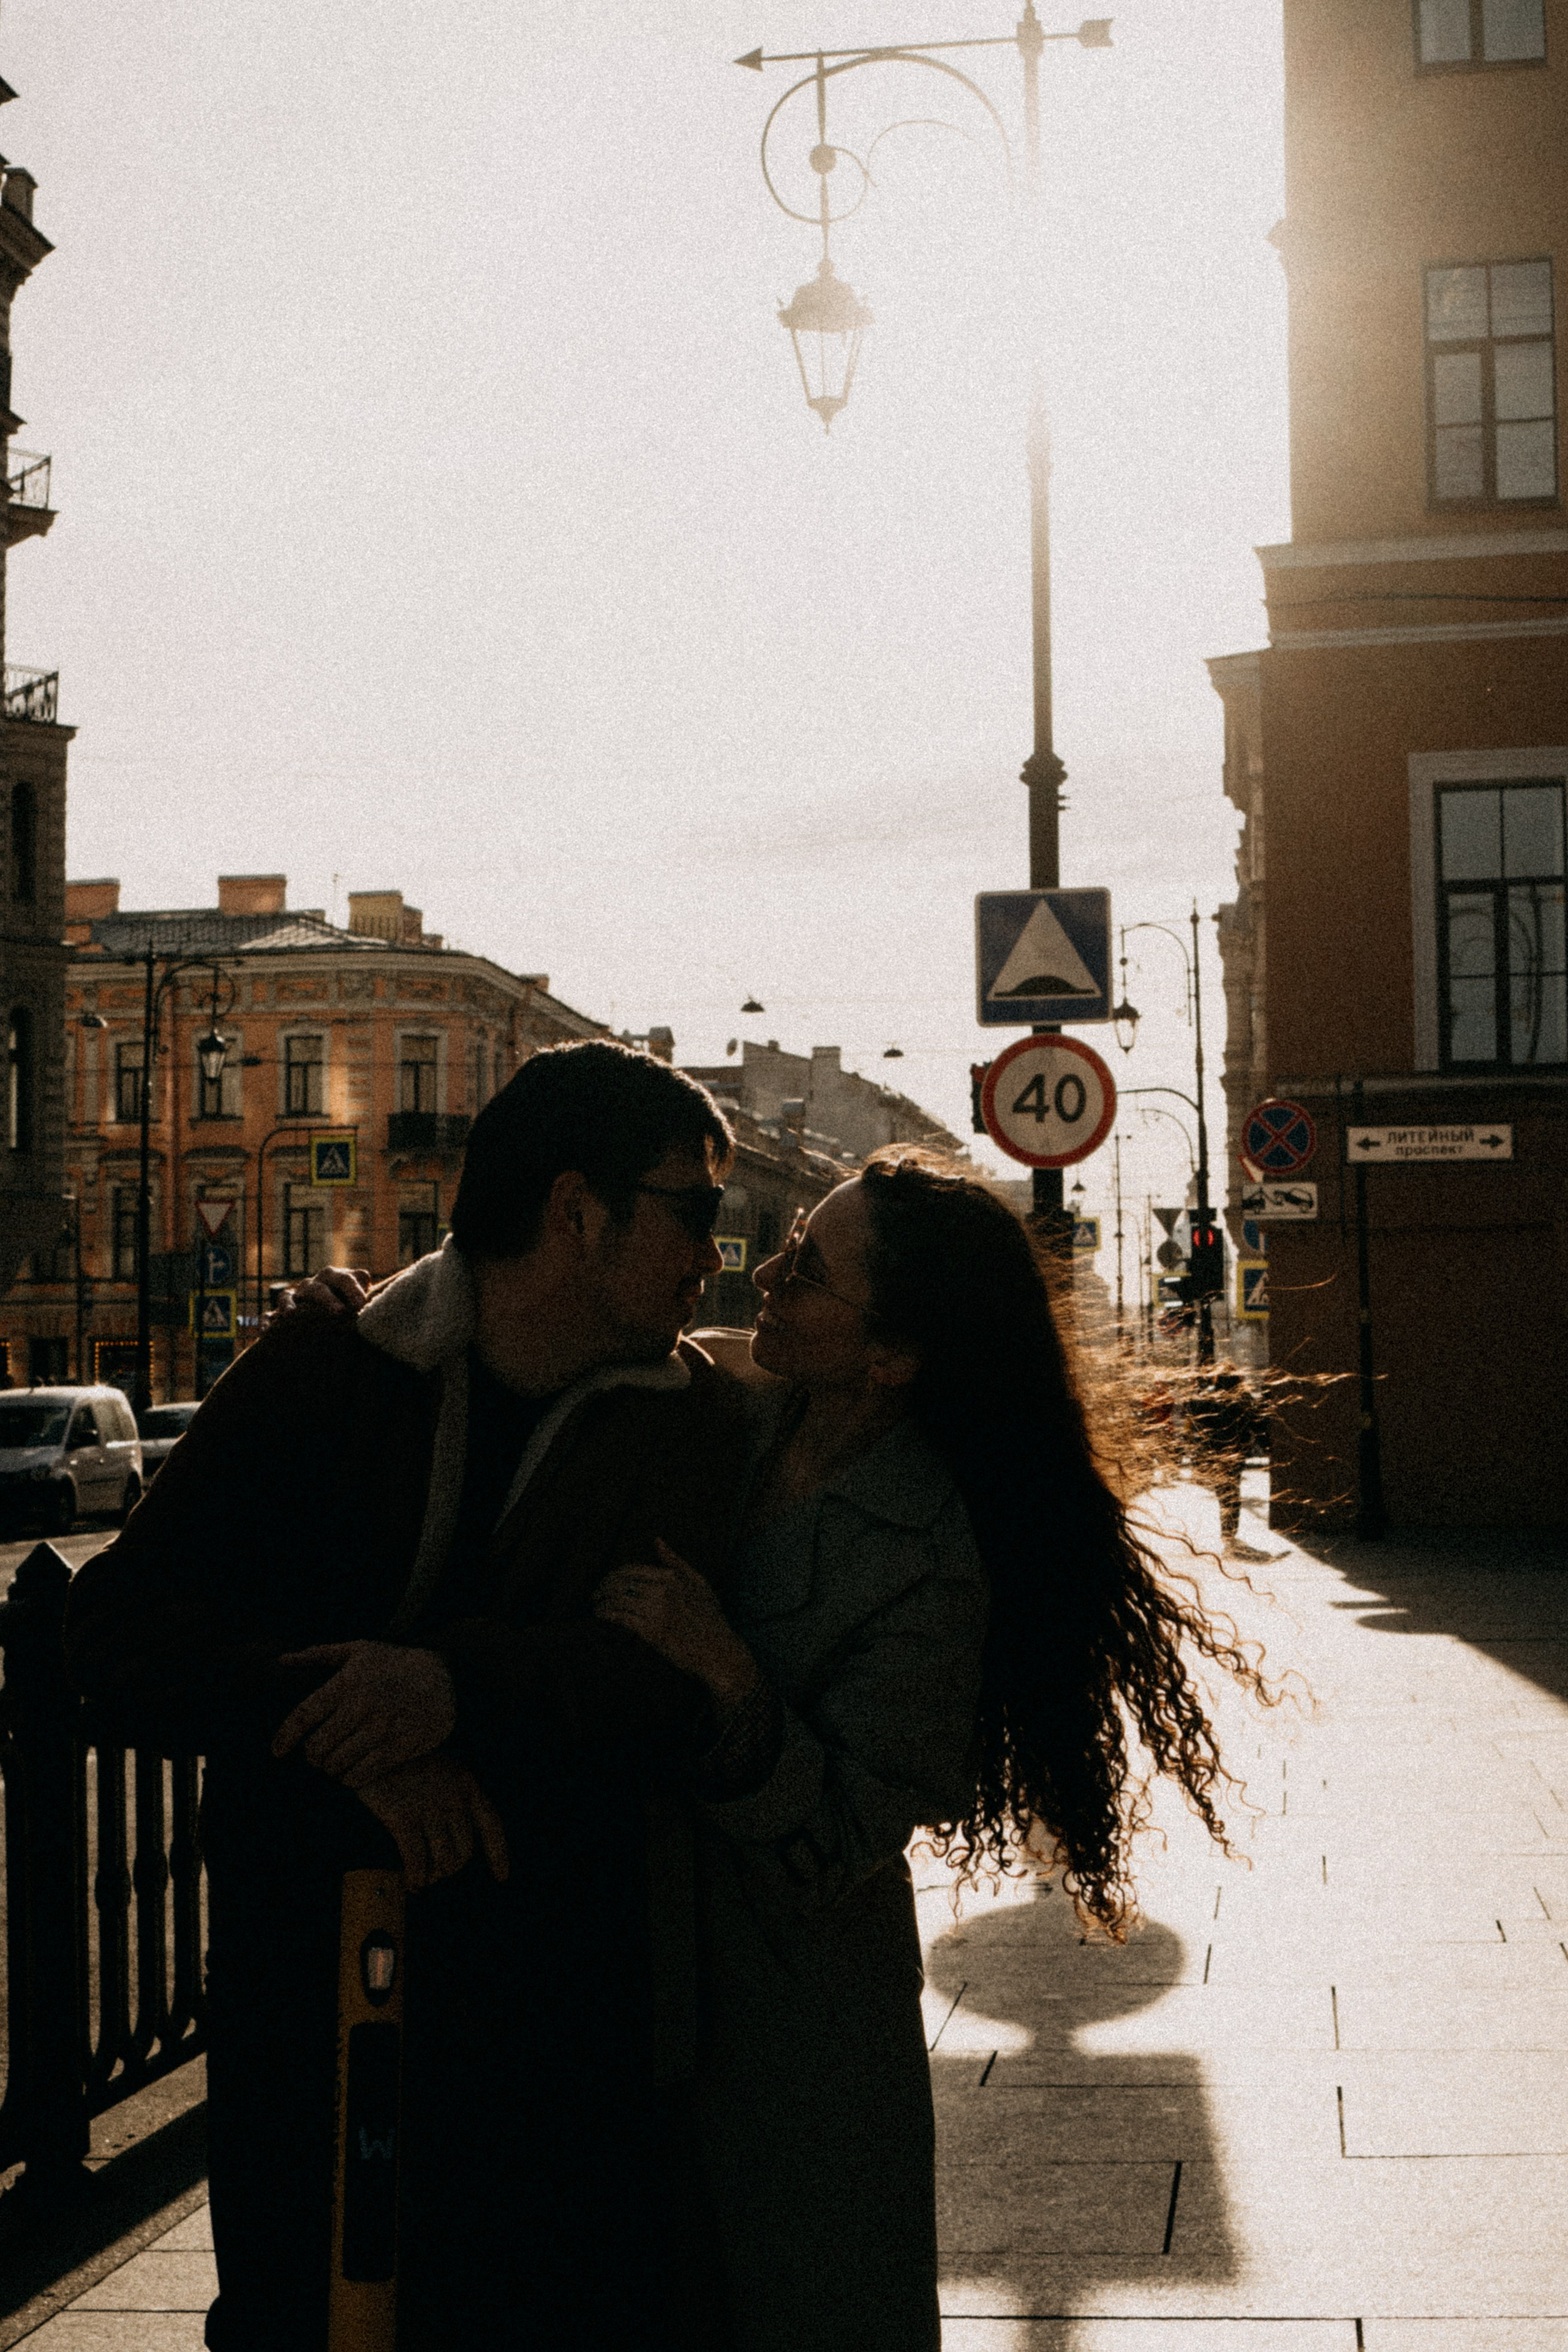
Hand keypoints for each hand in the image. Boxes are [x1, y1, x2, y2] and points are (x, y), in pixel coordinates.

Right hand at [269, 1266, 371, 1323]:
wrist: (326, 1313)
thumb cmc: (347, 1304)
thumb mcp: (356, 1296)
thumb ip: (361, 1287)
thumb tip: (364, 1277)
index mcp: (332, 1278)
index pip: (343, 1279)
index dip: (353, 1290)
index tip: (361, 1305)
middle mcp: (311, 1286)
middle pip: (316, 1287)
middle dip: (327, 1298)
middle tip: (339, 1312)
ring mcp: (294, 1299)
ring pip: (287, 1297)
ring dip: (288, 1305)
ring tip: (290, 1315)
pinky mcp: (279, 1315)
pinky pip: (269, 1315)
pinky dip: (266, 1322)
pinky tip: (265, 1332)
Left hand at [272, 1641, 455, 1784]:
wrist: (445, 1676)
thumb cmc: (395, 1663)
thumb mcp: (358, 1650)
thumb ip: (318, 1655)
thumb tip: (282, 1661)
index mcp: (347, 1683)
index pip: (304, 1716)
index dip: (285, 1737)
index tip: (276, 1751)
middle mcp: (362, 1706)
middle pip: (318, 1747)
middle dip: (312, 1756)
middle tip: (317, 1756)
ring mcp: (382, 1729)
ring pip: (338, 1764)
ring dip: (331, 1768)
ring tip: (335, 1763)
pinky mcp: (400, 1746)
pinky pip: (363, 1774)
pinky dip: (351, 1778)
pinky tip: (353, 1772)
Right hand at [353, 1753, 507, 1891]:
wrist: (373, 1738)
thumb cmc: (404, 1756)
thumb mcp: (439, 1767)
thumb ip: (450, 1794)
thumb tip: (452, 1835)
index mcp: (466, 1784)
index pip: (491, 1825)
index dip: (498, 1854)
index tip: (501, 1877)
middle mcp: (454, 1799)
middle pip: (465, 1851)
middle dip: (450, 1867)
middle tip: (434, 1873)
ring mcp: (430, 1808)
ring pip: (444, 1861)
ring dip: (433, 1876)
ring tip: (421, 1878)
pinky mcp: (404, 1817)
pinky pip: (416, 1860)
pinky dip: (415, 1876)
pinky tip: (410, 1881)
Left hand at [594, 1541, 757, 1709]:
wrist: (718, 1652)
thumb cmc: (710, 1618)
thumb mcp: (699, 1583)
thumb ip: (676, 1561)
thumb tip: (656, 1541)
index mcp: (672, 1577)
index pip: (631, 1570)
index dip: (613, 1575)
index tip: (605, 1582)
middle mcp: (663, 1590)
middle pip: (620, 1583)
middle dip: (603, 1588)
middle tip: (596, 1595)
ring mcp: (657, 1611)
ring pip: (618, 1599)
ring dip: (602, 1602)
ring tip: (597, 1607)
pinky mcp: (652, 1632)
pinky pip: (621, 1617)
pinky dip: (607, 1615)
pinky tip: (602, 1616)